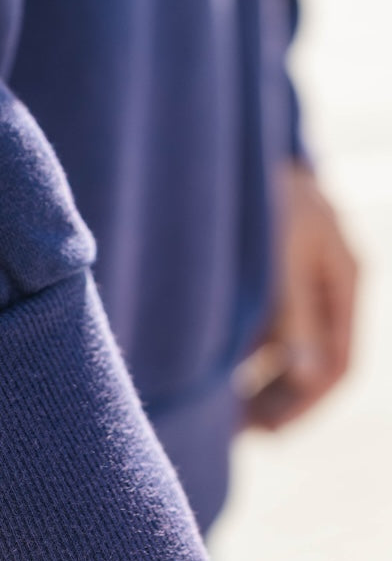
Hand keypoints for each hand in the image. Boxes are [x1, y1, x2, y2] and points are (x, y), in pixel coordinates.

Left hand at [238, 159, 359, 430]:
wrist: (234, 130)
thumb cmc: (264, 187)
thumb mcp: (280, 252)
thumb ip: (292, 313)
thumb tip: (304, 375)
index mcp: (345, 277)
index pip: (338, 363)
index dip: (302, 402)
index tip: (262, 430)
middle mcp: (329, 279)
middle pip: (313, 359)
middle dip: (278, 396)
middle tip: (236, 428)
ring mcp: (301, 269)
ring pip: (287, 342)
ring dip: (259, 374)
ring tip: (219, 403)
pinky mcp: (271, 261)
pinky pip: (267, 318)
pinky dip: (247, 345)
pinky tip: (214, 360)